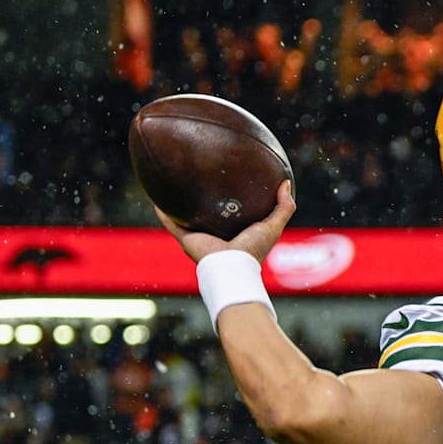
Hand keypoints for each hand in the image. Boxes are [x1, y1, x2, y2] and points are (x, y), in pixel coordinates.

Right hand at [157, 180, 295, 263]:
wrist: (231, 265)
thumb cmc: (253, 248)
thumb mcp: (273, 226)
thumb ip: (284, 207)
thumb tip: (286, 183)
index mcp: (235, 232)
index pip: (234, 214)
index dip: (233, 200)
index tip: (232, 181)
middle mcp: (216, 234)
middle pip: (208, 214)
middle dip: (204, 200)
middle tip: (200, 178)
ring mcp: (200, 236)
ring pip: (186, 218)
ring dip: (179, 205)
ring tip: (173, 184)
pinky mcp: (185, 239)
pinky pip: (170, 223)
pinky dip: (163, 213)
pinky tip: (156, 199)